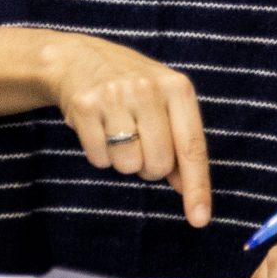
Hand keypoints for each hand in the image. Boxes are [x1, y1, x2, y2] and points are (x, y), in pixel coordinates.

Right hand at [37, 32, 212, 226]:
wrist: (78, 58)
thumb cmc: (130, 86)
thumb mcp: (164, 100)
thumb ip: (180, 139)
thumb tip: (187, 187)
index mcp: (176, 87)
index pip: (192, 147)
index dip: (197, 186)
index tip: (199, 219)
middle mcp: (147, 89)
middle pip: (158, 163)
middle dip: (149, 167)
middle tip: (140, 146)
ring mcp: (114, 96)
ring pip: (128, 165)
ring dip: (123, 160)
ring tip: (116, 131)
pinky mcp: (84, 107)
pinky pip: (99, 158)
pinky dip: (100, 153)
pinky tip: (98, 128)